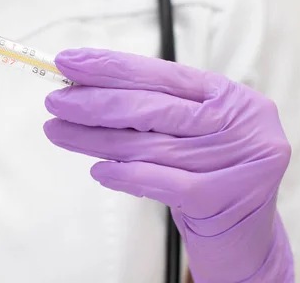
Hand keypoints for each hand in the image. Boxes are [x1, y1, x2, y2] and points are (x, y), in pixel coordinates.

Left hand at [44, 48, 293, 281]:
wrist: (245, 238)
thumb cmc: (206, 175)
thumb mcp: (187, 134)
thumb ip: (149, 112)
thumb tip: (83, 91)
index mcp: (228, 95)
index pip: (160, 73)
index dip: (111, 67)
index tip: (69, 61)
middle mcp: (240, 120)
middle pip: (152, 107)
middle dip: (95, 102)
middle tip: (55, 101)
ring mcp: (237, 158)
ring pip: (150, 144)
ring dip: (95, 139)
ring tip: (58, 132)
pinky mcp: (225, 196)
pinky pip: (163, 182)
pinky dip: (127, 175)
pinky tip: (98, 170)